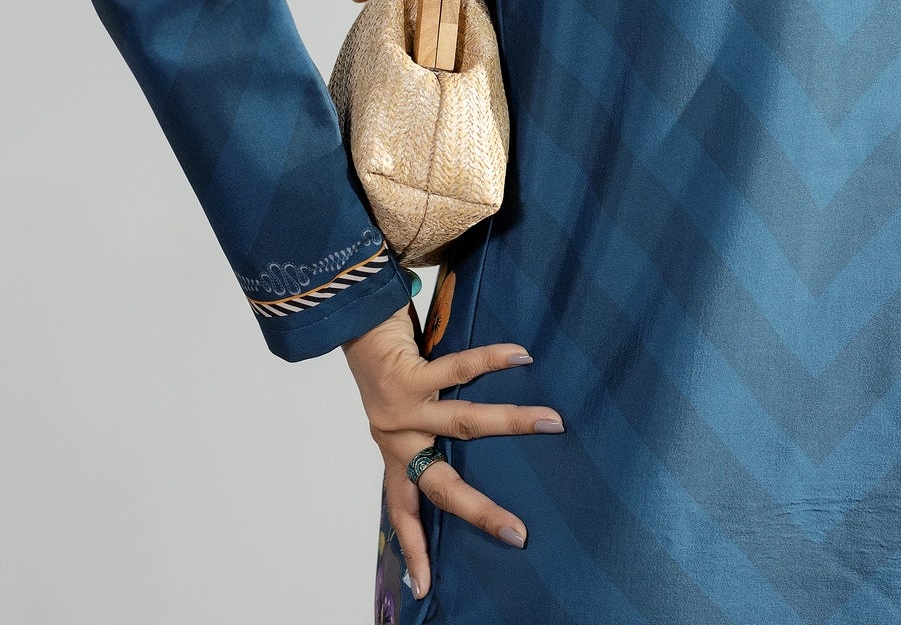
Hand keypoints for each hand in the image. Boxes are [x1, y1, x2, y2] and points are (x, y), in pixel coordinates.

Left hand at [341, 302, 562, 599]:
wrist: (348, 312)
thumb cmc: (382, 356)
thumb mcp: (399, 404)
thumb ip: (425, 421)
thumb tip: (473, 431)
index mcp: (393, 448)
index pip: (403, 509)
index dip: (414, 548)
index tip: (425, 588)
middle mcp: (396, 435)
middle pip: (440, 486)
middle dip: (480, 511)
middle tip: (519, 533)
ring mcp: (402, 406)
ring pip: (463, 423)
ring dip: (512, 422)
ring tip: (552, 422)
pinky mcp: (408, 372)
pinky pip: (458, 367)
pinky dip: (492, 360)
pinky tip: (521, 356)